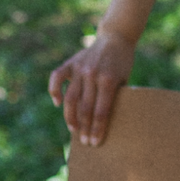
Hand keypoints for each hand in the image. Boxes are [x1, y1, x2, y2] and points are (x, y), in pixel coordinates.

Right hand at [48, 29, 135, 145]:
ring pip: (70, 98)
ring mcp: (80, 68)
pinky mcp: (70, 62)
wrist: (116, 37)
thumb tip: (105, 123)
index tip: (95, 143)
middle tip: (84, 142)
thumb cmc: (123, 63)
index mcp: (109, 80)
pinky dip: (54, 91)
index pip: (101, 112)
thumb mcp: (125, 79)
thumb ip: (114, 96)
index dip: (97, 129)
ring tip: (74, 129)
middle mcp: (92, 74)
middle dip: (84, 128)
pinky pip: (57, 78)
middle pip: (85, 108)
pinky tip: (58, 103)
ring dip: (70, 116)